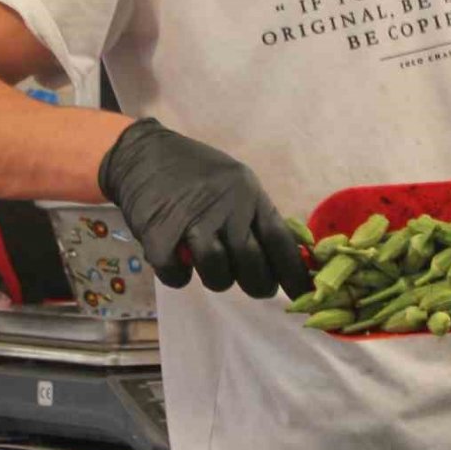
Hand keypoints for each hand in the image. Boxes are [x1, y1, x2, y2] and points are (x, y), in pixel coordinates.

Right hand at [98, 118, 311, 299]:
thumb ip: (255, 216)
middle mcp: (225, 206)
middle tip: (256, 286)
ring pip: (217, 271)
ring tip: (213, 268)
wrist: (144, 154)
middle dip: (258, 283)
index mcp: (248, 193)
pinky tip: (180, 262)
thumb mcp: (236, 184)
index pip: (280, 238)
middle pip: (251, 260)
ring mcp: (192, 220)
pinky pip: (177, 275)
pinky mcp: (159, 234)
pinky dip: (179, 276)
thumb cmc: (196, 172)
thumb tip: (283, 257)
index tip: (306, 295)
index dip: (293, 272)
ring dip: (218, 279)